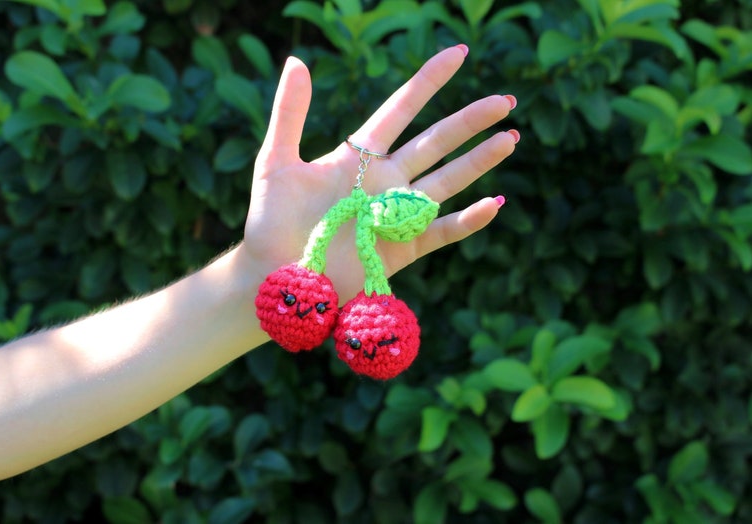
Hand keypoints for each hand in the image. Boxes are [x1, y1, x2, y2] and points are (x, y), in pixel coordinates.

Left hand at [242, 45, 518, 300]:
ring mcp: (395, 214)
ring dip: (479, 161)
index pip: (402, 108)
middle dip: (470, 120)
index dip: (429, 81)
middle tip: (506, 100)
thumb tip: (296, 61)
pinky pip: (442, 232)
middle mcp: (384, 180)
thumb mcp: (275, 163)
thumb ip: (289, 114)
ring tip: (510, 139)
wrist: (273, 276)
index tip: (459, 53)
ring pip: (447, 180)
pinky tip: (494, 202)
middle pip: (436, 141)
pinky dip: (469, 220)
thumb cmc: (269, 221)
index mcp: (358, 156)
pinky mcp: (401, 249)